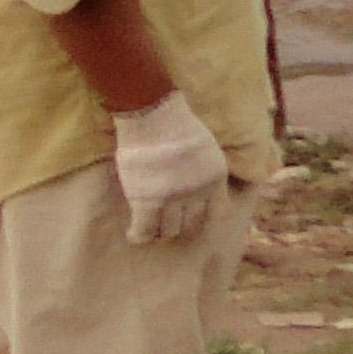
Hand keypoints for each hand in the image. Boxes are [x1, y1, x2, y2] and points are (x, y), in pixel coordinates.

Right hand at [111, 91, 231, 245]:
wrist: (154, 117)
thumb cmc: (176, 123)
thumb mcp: (205, 148)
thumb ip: (203, 168)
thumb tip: (196, 180)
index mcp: (215, 179)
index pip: (218, 212)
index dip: (205, 219)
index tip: (195, 220)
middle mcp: (198, 193)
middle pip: (191, 224)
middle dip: (181, 226)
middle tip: (168, 223)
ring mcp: (173, 199)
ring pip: (168, 231)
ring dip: (159, 231)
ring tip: (150, 227)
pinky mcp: (147, 202)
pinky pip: (144, 231)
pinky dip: (138, 236)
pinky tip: (133, 235)